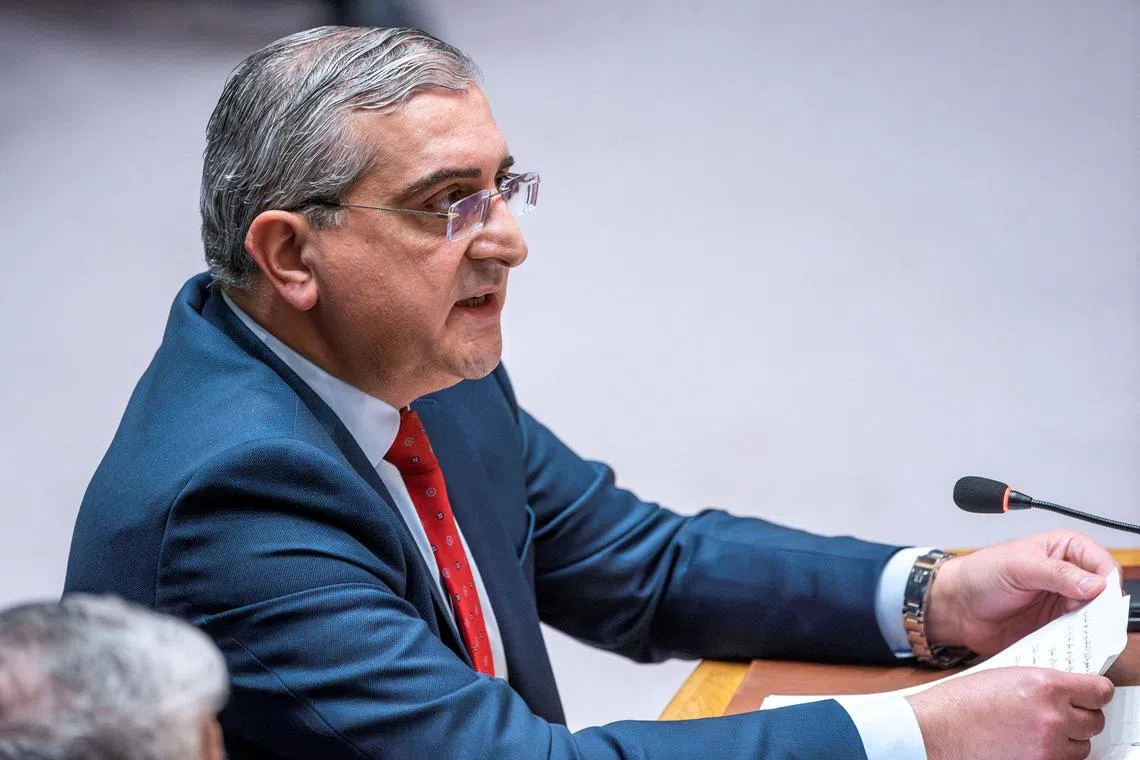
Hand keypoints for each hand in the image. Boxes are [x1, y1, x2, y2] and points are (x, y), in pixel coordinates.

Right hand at [907, 668, 1112, 759]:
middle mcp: (1053, 716)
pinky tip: (1031, 744)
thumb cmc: (961, 702)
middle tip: (1060, 713)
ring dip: (1067, 739)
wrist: (936, 729)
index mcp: (1046, 685)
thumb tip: (1067, 690)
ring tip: (1040, 731)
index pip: (1099, 691)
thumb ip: (1042, 683)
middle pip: (1094, 721)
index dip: (1095, 692)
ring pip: (1082, 747)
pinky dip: (1053, 755)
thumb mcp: (1007, 676)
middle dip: (1080, 717)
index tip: (1090, 694)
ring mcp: (1048, 747)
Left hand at [925, 531, 1118, 655]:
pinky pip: (1077, 638)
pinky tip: (1071, 647)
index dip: (1106, 581)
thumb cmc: (979, 575)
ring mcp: (1064, 604)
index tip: (1101, 597)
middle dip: (1102, 610)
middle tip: (1094, 622)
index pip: (1101, 563)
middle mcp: (1069, 577)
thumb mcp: (1017, 566)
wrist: (956, 607)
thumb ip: (1056, 573)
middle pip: (1104, 595)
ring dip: (1091, 629)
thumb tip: (1095, 583)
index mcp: (1064, 549)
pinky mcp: (1056, 628)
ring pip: (1095, 619)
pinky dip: (1078, 643)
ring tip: (1080, 635)